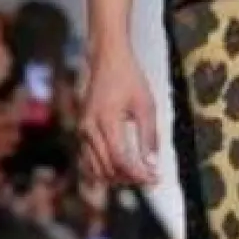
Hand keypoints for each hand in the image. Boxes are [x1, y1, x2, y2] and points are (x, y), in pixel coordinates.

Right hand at [79, 49, 159, 187]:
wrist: (107, 60)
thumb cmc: (129, 79)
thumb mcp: (146, 105)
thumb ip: (149, 136)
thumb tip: (152, 164)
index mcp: (106, 121)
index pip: (120, 159)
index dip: (138, 174)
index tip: (156, 178)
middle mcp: (89, 128)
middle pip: (108, 168)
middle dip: (131, 178)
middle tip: (152, 178)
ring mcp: (82, 131)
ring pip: (96, 169)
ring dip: (117, 177)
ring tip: (140, 175)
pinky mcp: (82, 132)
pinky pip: (89, 160)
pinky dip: (105, 170)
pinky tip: (124, 169)